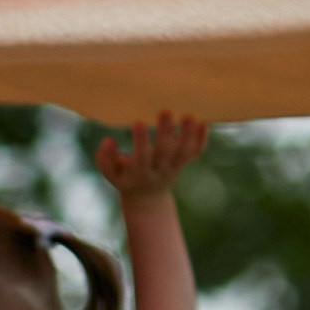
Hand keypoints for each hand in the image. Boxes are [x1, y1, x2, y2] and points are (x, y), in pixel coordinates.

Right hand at [95, 114, 209, 201]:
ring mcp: (174, 166)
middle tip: (165, 111)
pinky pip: (195, 152)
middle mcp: (159, 168)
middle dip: (165, 132)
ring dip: (188, 134)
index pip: (141, 157)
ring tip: (188, 116)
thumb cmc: (124, 177)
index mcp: (139, 171)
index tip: (137, 122)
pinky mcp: (183, 162)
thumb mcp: (110, 173)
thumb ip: (104, 158)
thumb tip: (107, 141)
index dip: (140, 141)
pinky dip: (202, 140)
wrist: (147, 198)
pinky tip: (205, 123)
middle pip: (165, 152)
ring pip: (184, 152)